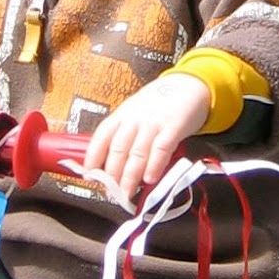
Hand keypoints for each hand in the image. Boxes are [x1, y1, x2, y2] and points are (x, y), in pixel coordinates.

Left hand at [83, 72, 210, 209]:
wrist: (188, 85)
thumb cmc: (159, 104)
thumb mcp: (135, 114)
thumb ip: (124, 136)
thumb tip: (110, 165)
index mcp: (122, 115)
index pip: (101, 137)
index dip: (93, 157)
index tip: (89, 176)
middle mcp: (135, 119)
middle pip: (118, 149)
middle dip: (112, 175)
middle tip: (111, 193)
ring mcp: (154, 122)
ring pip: (137, 152)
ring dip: (130, 176)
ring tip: (126, 193)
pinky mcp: (174, 127)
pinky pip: (161, 148)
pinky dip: (154, 165)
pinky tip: (150, 179)